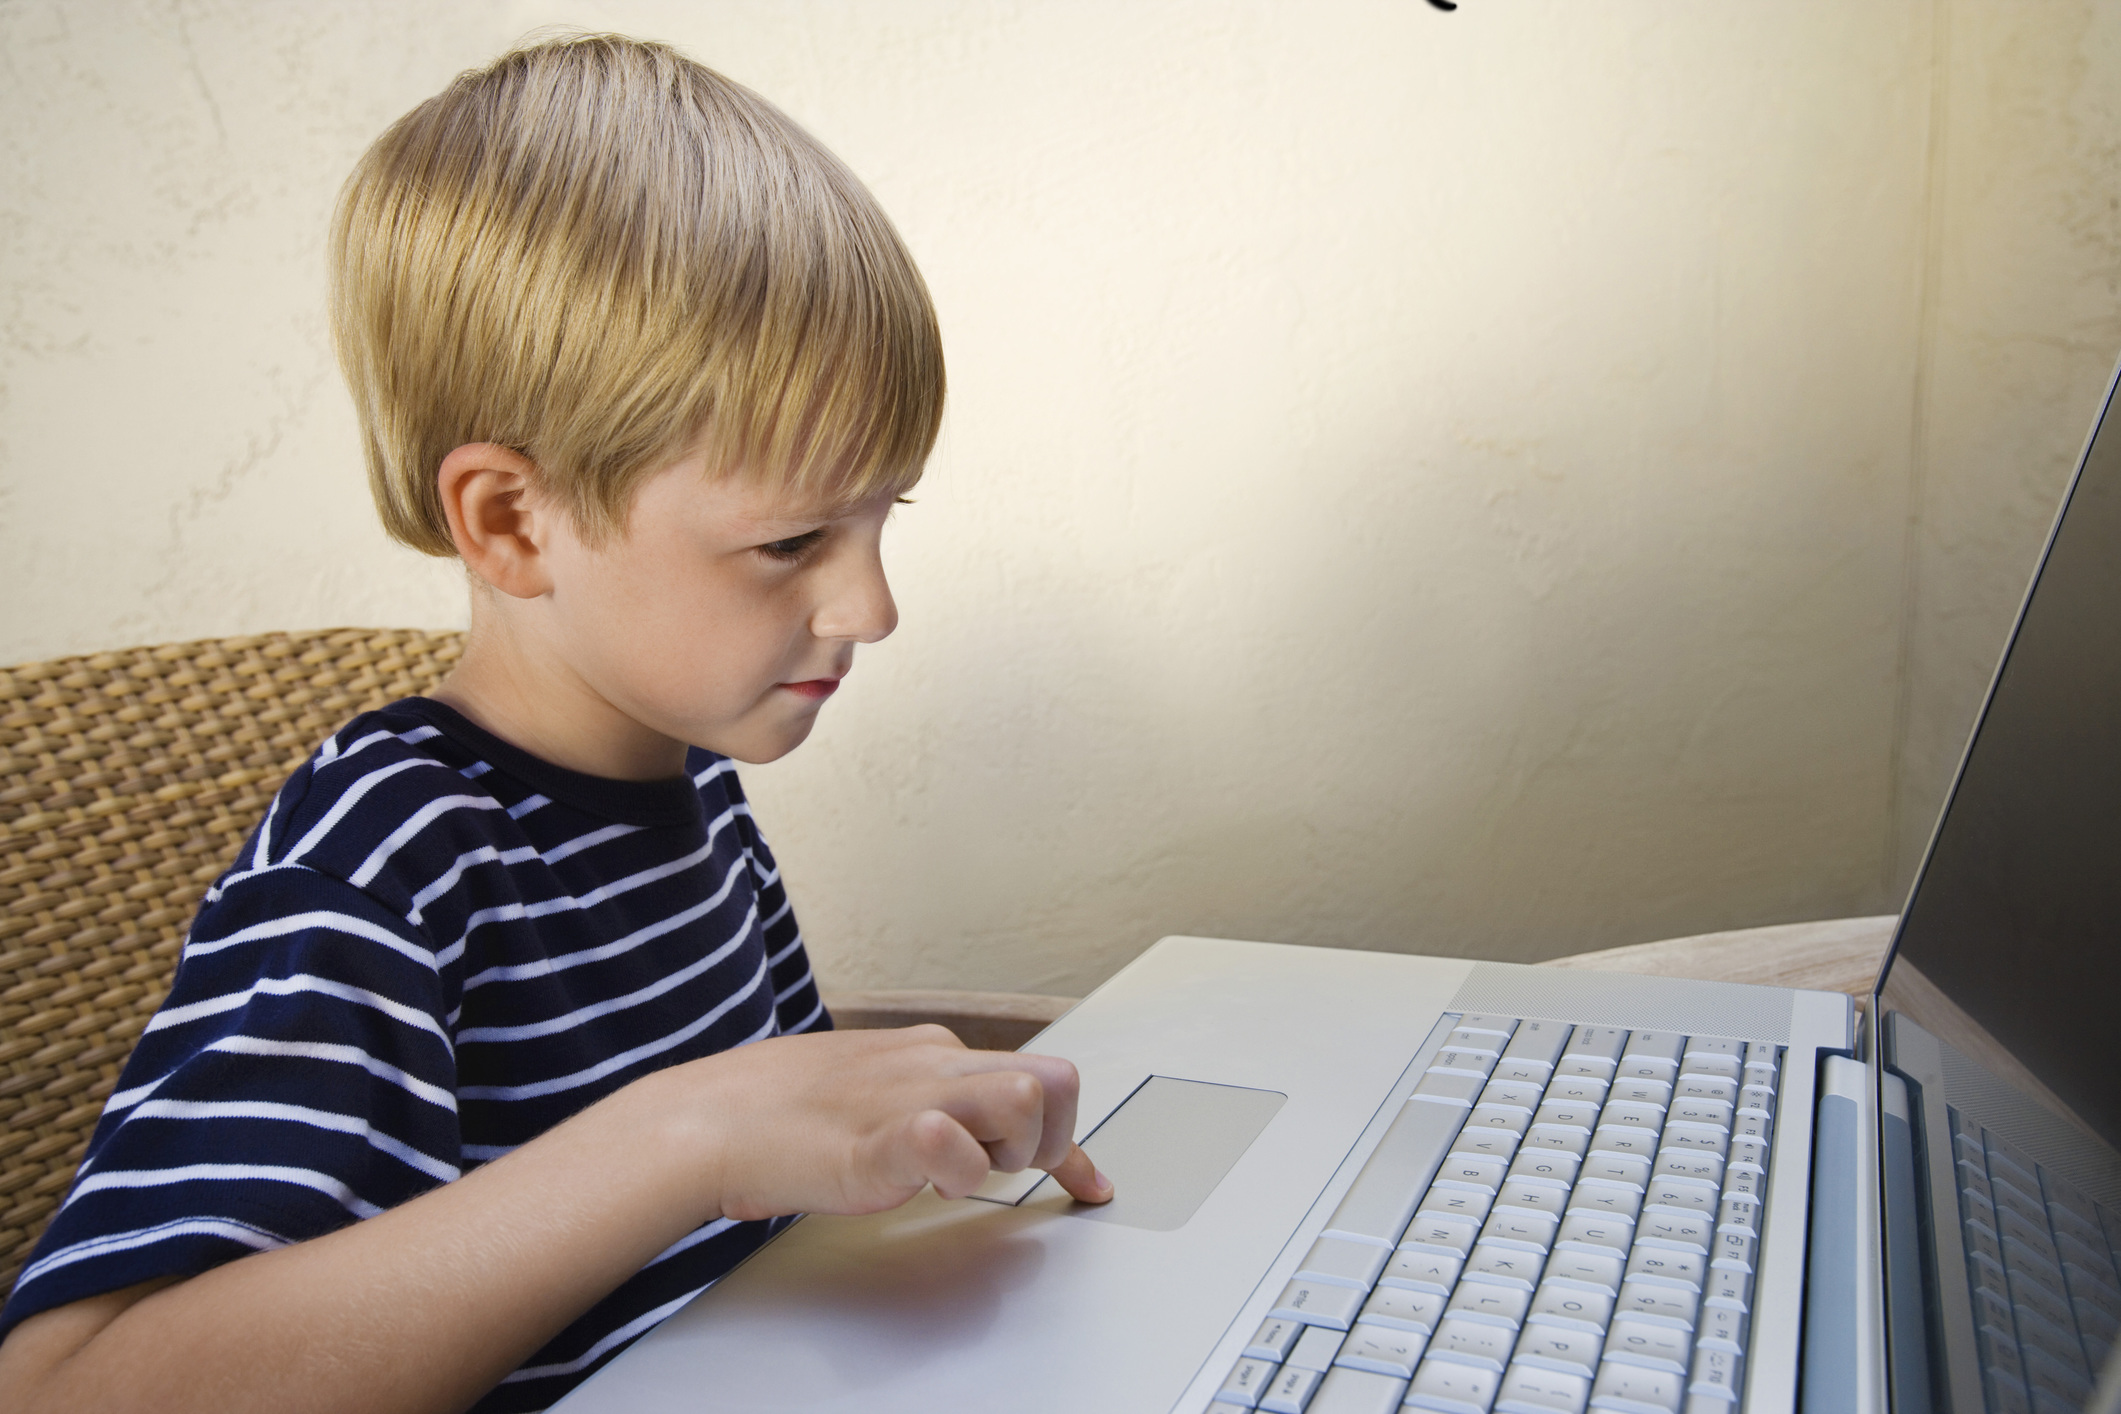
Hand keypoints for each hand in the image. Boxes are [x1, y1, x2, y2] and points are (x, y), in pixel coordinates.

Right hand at [658, 1024, 1112, 1221]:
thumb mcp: (879, 1096)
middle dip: (1052, 1141)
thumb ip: (930, 1108)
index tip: (1089, 1183)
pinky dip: (956, 1166)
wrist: (709, 1120)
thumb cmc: (782, 1115)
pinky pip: (949, 1138)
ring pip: (1027, 1099)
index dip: (1074, 1142)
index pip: (1039, 1079)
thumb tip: (967, 1138)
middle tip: (1002, 1172)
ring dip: (1011, 1153)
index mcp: (935, 1052)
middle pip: (1055, 1081)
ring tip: (956, 1176)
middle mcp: (935, 1063)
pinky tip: (922, 1179)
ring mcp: (911, 1094)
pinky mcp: (880, 1135)